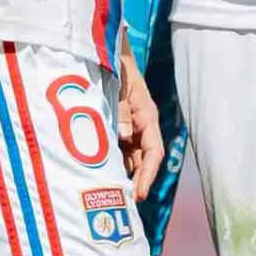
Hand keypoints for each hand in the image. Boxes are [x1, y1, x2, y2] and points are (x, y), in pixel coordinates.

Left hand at [116, 54, 164, 190]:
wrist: (106, 52)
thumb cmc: (115, 67)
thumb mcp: (118, 86)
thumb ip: (121, 111)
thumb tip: (124, 137)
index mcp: (147, 116)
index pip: (153, 151)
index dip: (148, 174)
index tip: (140, 194)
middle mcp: (141, 124)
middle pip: (143, 159)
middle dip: (137, 181)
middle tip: (126, 203)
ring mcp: (129, 126)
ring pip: (130, 157)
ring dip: (124, 174)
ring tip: (114, 195)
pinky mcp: (117, 125)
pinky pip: (118, 149)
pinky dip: (113, 163)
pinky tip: (102, 176)